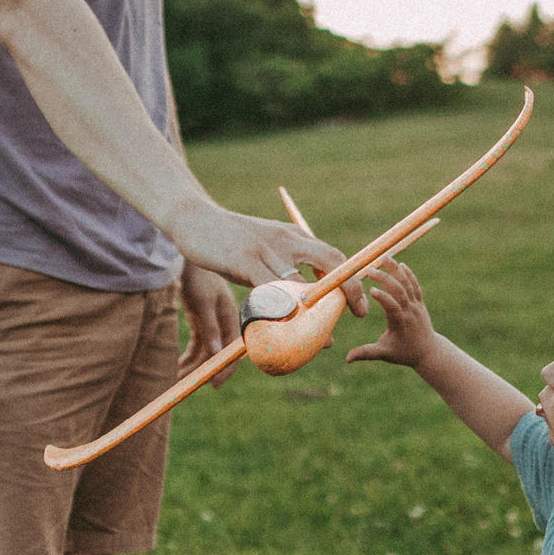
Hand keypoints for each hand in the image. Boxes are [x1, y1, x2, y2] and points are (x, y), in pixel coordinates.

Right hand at [167, 201, 366, 313]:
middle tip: (360, 313)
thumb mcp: (264, 247)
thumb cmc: (228, 238)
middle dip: (349, 289)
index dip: (351, 280)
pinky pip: (269, 286)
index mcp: (294, 236)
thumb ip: (283, 266)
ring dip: (316, 310)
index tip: (360, 305)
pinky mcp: (244, 260)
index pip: (334, 255)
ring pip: (301, 280)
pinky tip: (289, 325)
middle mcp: (286, 239)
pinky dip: (282, 307)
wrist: (193, 217)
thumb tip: (299, 296)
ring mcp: (266, 249)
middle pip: (330, 261)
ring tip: (323, 337)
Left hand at [179, 264, 236, 386]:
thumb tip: (215, 353)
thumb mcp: (202, 302)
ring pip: (206, 352)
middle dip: (205, 370)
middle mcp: (223, 324)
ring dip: (194, 365)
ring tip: (177, 376)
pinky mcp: (201, 321)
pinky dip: (189, 355)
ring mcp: (212, 323)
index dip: (225, 369)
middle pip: (218, 354)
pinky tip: (179, 364)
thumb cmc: (199, 277)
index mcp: (230, 319)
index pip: (231, 351)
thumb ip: (209, 327)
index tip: (214, 385)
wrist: (190, 259)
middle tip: (188, 384)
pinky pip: (197, 345)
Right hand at [345, 259, 440, 368]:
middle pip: (399, 290)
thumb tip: (347, 359)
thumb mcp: (384, 354)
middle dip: (386, 278)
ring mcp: (416, 305)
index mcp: (400, 323)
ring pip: (408, 284)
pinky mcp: (419, 302)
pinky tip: (400, 264)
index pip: (393, 307)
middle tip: (370, 269)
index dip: (383, 298)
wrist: (428, 352)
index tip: (370, 289)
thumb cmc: (403, 353)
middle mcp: (410, 311)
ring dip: (396, 270)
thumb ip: (366, 353)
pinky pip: (415, 285)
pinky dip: (408, 274)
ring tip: (385, 257)